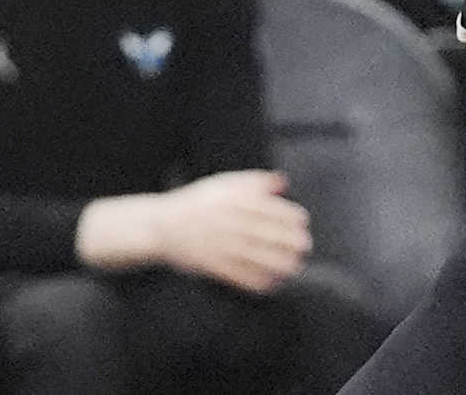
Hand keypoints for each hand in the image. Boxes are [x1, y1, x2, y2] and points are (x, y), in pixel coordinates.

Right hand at [120, 170, 310, 293]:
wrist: (160, 225)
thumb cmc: (197, 202)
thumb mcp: (223, 183)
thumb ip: (254, 181)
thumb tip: (283, 182)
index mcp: (231, 201)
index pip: (268, 209)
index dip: (289, 217)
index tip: (303, 223)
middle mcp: (226, 222)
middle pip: (264, 233)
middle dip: (288, 241)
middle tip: (305, 246)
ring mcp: (216, 244)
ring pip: (252, 256)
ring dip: (277, 264)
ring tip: (295, 267)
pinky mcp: (208, 265)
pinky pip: (235, 275)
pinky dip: (254, 280)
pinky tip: (271, 283)